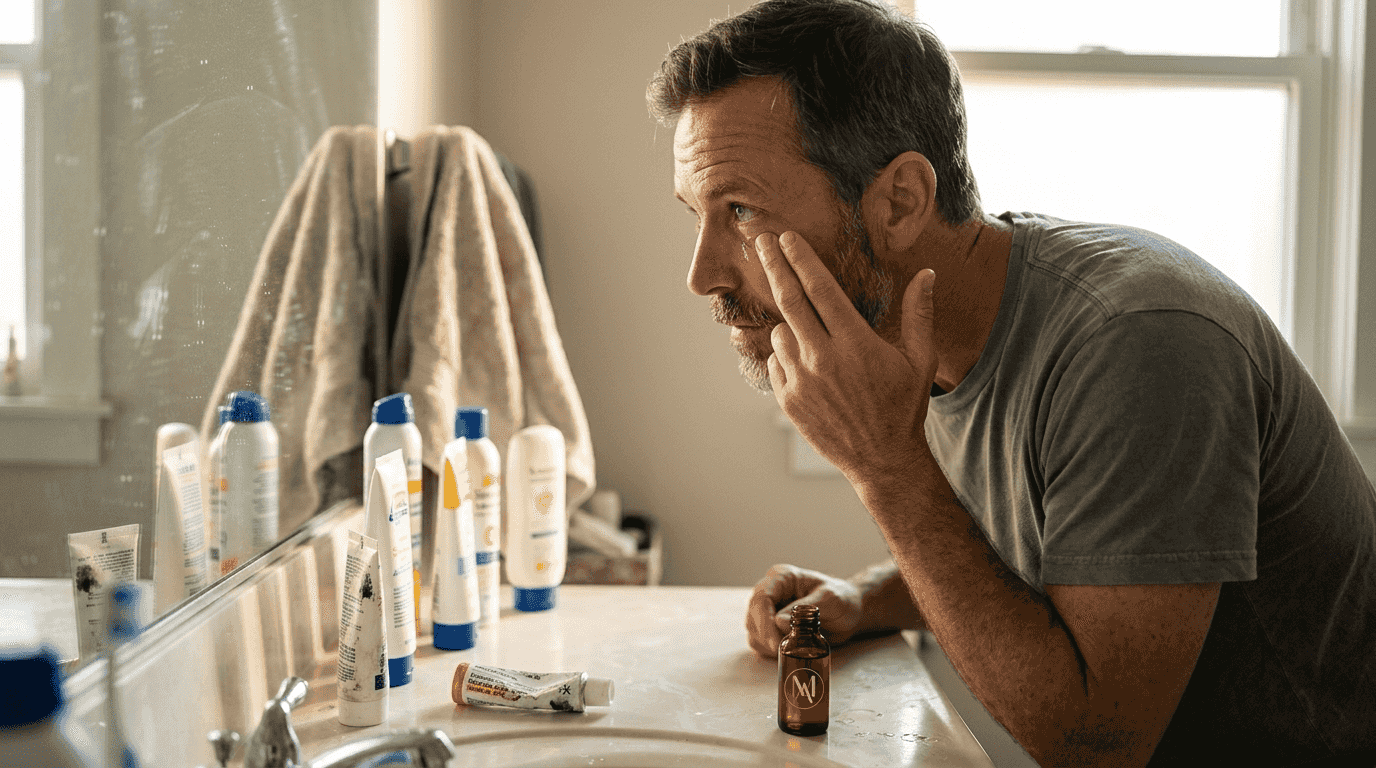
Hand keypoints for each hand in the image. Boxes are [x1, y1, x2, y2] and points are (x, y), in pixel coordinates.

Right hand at [745, 564, 862, 658]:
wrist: (849, 611)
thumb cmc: (842, 600)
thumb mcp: (830, 600)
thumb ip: (806, 610)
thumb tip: (778, 622)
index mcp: (782, 578)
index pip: (761, 598)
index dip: (764, 622)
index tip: (775, 643)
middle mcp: (771, 591)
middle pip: (753, 615)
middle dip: (766, 636)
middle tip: (784, 650)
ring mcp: (768, 609)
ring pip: (753, 629)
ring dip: (767, 644)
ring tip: (793, 647)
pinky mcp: (769, 626)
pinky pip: (759, 640)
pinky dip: (769, 649)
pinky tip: (788, 649)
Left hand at [755, 231, 937, 487]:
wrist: (882, 460)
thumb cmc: (903, 407)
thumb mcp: (920, 361)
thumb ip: (920, 314)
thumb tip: (927, 274)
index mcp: (855, 342)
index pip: (820, 288)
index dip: (801, 259)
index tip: (786, 238)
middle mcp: (823, 358)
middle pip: (789, 300)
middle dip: (774, 265)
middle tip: (763, 242)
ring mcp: (801, 380)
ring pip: (780, 333)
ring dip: (790, 326)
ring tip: (816, 343)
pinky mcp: (788, 400)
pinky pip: (776, 363)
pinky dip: (787, 357)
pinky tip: (810, 370)